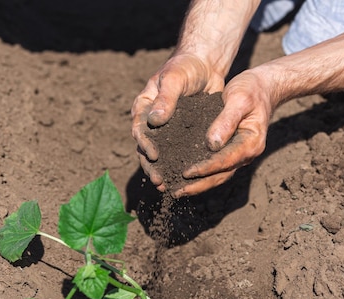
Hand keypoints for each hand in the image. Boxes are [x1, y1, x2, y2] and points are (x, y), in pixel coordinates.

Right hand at [131, 53, 224, 190]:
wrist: (204, 65)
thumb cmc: (185, 67)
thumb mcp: (174, 79)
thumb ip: (165, 98)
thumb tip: (155, 120)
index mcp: (144, 108)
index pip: (140, 129)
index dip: (145, 144)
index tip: (154, 156)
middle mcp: (151, 122)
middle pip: (146, 148)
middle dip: (151, 166)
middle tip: (159, 182)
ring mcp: (166, 131)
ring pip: (161, 154)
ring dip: (162, 171)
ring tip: (167, 187)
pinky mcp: (181, 135)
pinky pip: (178, 152)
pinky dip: (179, 165)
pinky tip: (185, 180)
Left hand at [173, 69, 273, 196]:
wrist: (263, 87)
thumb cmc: (251, 90)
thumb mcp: (239, 99)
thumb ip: (226, 120)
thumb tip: (212, 144)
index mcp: (250, 143)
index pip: (225, 161)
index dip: (205, 168)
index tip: (185, 173)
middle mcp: (246, 153)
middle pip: (220, 175)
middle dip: (198, 185)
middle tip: (177, 192)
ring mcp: (239, 154)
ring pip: (217, 175)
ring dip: (198, 185)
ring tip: (177, 190)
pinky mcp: (231, 151)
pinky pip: (215, 167)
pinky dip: (201, 175)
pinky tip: (183, 177)